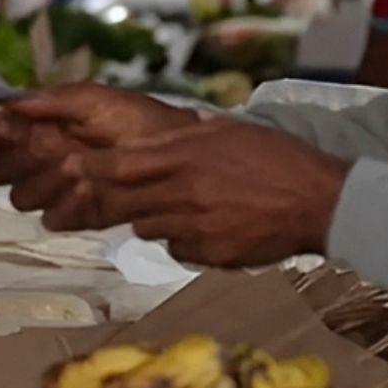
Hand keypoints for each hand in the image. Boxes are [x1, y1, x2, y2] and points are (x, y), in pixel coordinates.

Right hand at [0, 83, 199, 213]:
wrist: (174, 150)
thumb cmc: (135, 118)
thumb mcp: (94, 99)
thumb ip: (52, 100)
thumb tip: (9, 102)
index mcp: (37, 125)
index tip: (15, 130)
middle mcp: (38, 161)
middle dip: (19, 161)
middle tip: (50, 148)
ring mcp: (55, 191)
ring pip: (22, 198)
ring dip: (44, 183)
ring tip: (76, 168)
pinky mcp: (76, 215)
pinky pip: (52, 219)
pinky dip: (67, 206)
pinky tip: (89, 190)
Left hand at [39, 119, 350, 266]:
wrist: (319, 201)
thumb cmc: (277, 157)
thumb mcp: (227, 131)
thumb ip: (186, 136)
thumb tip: (153, 139)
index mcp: (184, 156)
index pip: (117, 165)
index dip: (87, 170)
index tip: (68, 169)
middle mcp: (182, 193)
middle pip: (120, 204)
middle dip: (106, 201)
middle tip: (100, 199)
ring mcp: (194, 228)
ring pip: (147, 228)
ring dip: (151, 219)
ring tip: (182, 206)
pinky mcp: (209, 255)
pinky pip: (178, 249)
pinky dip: (182, 240)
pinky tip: (209, 227)